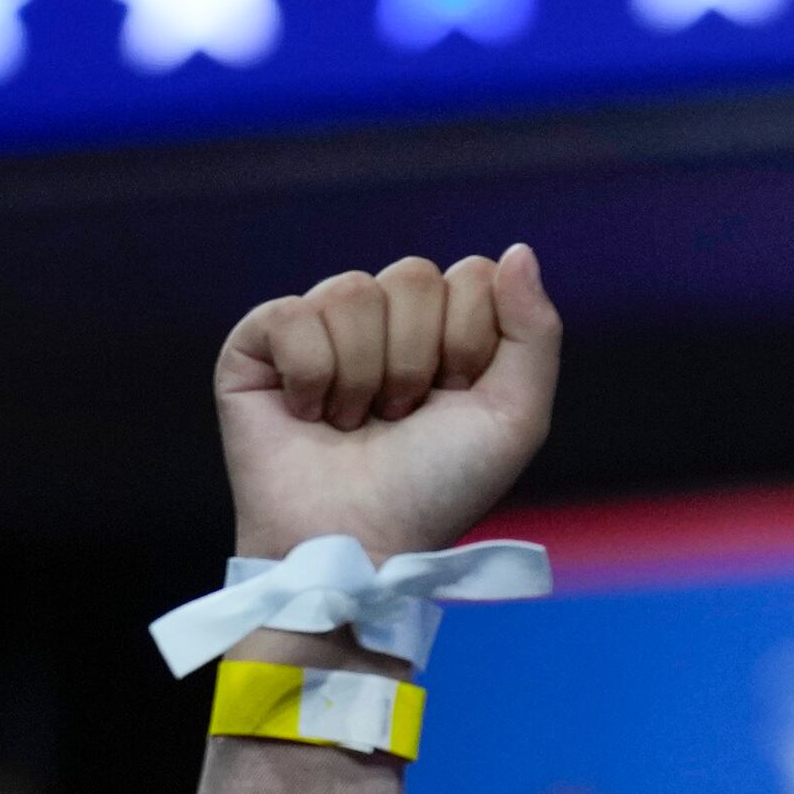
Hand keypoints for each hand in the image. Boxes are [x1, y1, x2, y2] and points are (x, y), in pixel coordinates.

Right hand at [213, 247, 560, 571]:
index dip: (468, 342)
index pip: (471, 275)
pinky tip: (307, 415)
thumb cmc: (436, 491)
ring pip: (353, 290)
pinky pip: (293, 313)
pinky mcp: (258, 343)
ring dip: (364, 376)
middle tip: (400, 419)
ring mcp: (319, 327)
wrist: (358, 543)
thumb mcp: (514, 420)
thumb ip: (535, 332)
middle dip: (416, 361)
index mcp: (444, 330)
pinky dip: (310, 375)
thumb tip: (518, 250)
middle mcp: (382, 321)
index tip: (455, 400)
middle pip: (413, 274)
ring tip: (354, 424)